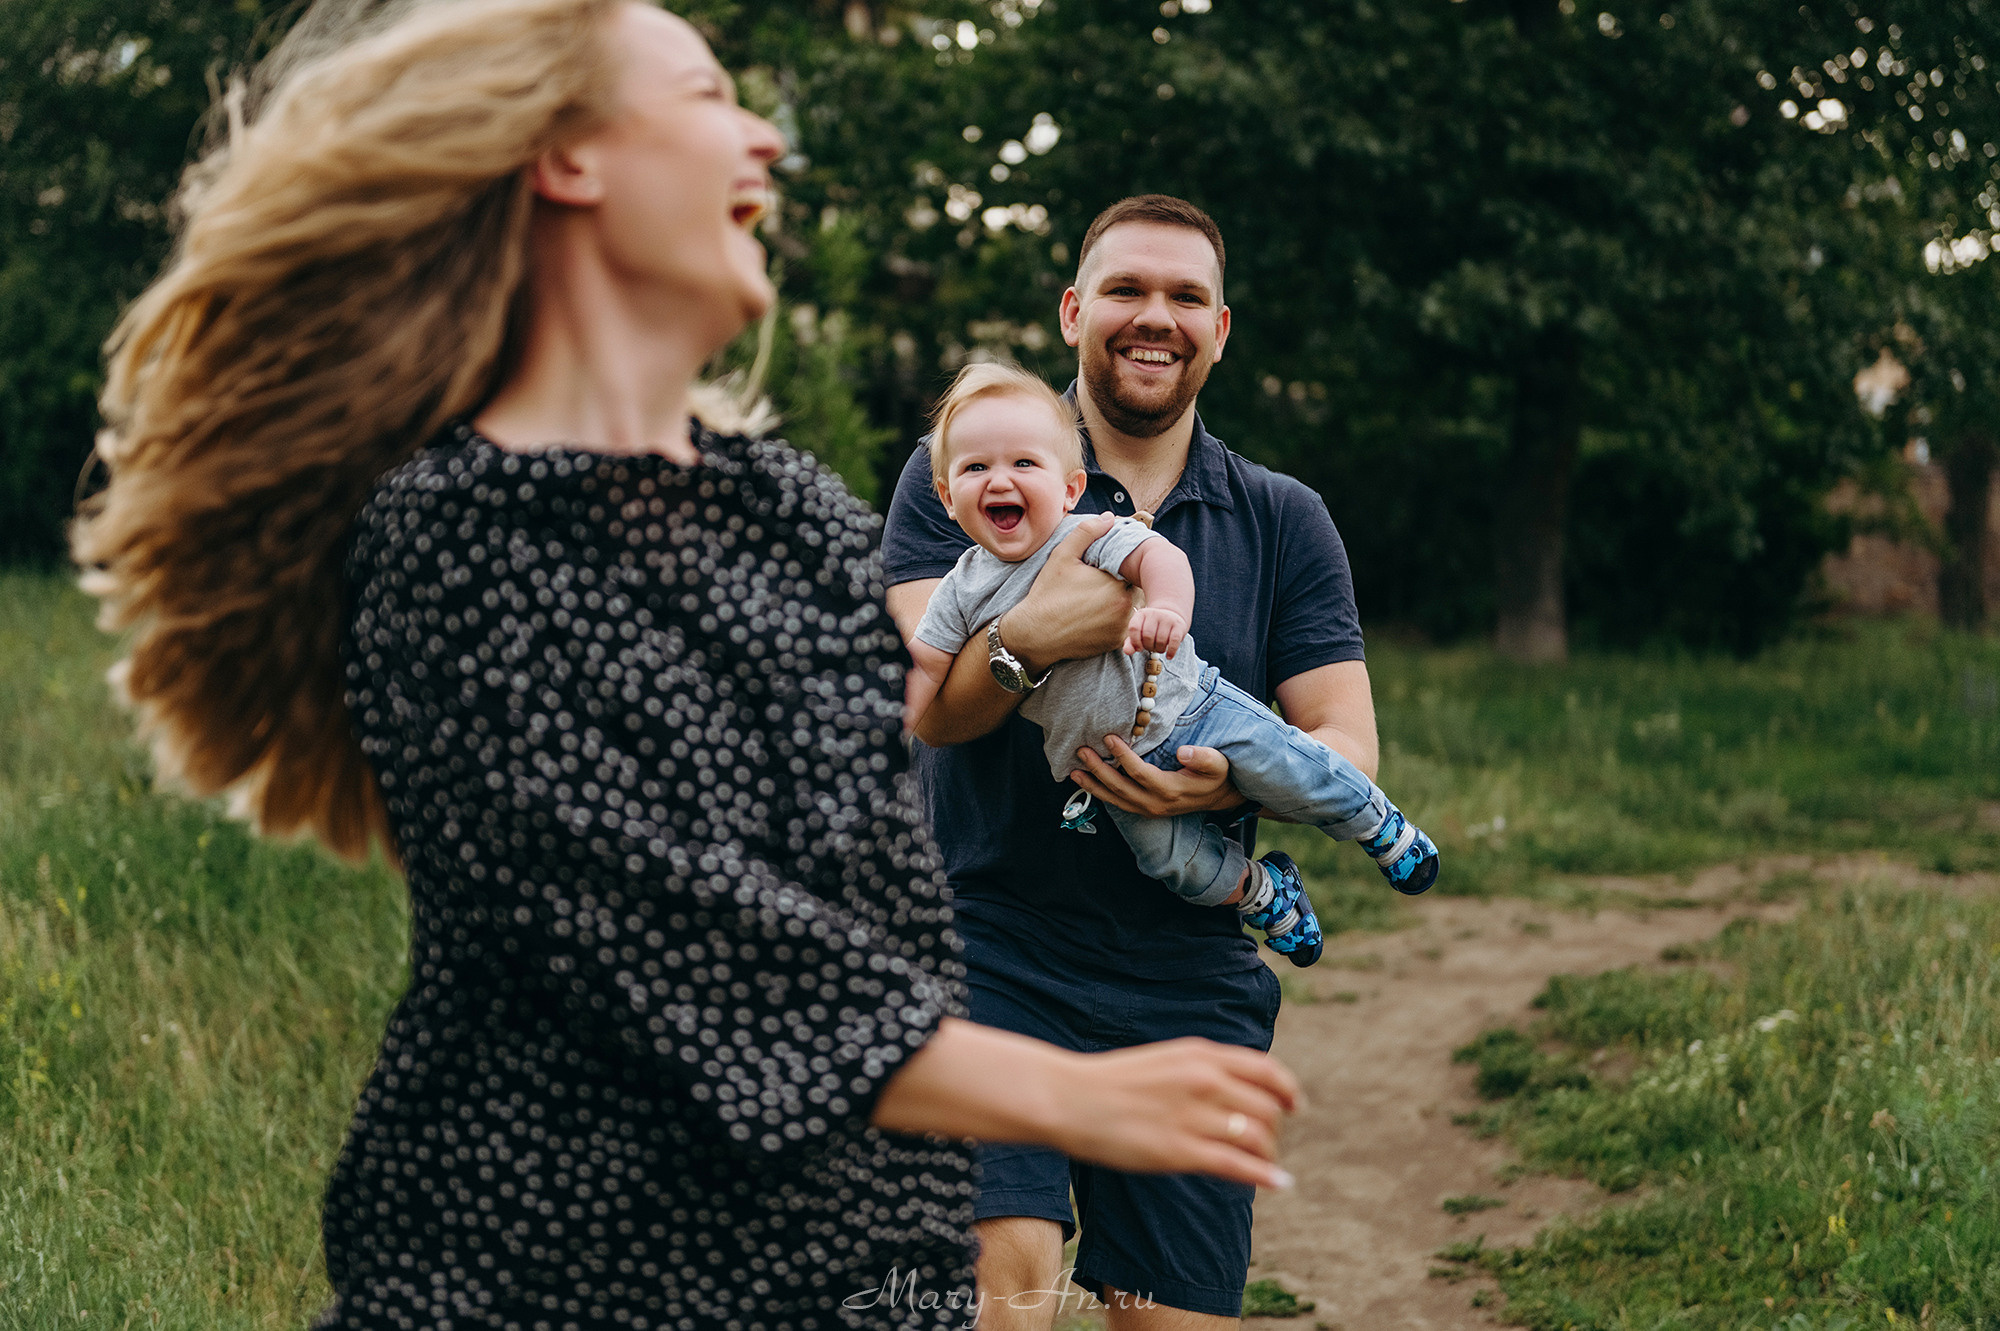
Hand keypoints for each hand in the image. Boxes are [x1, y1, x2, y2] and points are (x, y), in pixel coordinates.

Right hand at [999, 514, 1133, 672]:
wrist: (1035, 634)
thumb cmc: (1048, 593)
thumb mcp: (1062, 556)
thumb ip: (1087, 533)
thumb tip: (1109, 517)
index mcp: (1116, 582)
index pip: (1130, 567)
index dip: (1118, 566)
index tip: (1102, 570)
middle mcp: (1125, 605)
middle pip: (1132, 587)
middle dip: (1120, 584)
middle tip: (1095, 586)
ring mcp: (1122, 626)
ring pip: (1130, 606)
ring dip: (1119, 602)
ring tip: (1094, 602)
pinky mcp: (1116, 642)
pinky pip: (1124, 626)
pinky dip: (1114, 621)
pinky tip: (1094, 618)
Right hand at [1048, 1038, 1300, 1188]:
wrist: (1068, 1097)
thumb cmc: (1111, 1082)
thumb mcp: (1164, 1060)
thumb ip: (1200, 1069)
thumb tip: (1234, 1088)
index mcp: (1199, 1054)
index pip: (1265, 1069)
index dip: (1288, 1090)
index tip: (1295, 1105)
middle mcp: (1203, 1080)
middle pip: (1267, 1108)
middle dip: (1274, 1129)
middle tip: (1266, 1144)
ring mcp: (1192, 1115)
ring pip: (1257, 1137)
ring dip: (1268, 1155)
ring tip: (1263, 1165)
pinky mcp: (1179, 1151)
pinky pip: (1237, 1165)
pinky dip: (1264, 1175)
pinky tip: (1277, 1182)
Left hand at [1071, 737, 1241, 817]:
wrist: (1218, 797)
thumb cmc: (1216, 775)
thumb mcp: (1217, 764)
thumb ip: (1203, 758)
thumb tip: (1184, 751)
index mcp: (1170, 789)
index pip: (1139, 772)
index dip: (1122, 756)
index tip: (1109, 737)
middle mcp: (1155, 803)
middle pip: (1120, 788)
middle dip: (1099, 770)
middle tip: (1082, 752)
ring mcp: (1148, 809)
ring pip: (1115, 799)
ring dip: (1093, 785)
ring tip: (1074, 771)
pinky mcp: (1144, 809)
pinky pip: (1118, 803)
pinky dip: (1101, 794)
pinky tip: (1088, 783)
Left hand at [1123, 606, 1187, 658]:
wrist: (1171, 616)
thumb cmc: (1151, 629)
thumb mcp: (1139, 633)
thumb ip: (1131, 643)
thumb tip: (1127, 652)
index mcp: (1141, 614)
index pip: (1134, 628)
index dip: (1135, 641)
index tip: (1139, 648)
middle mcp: (1154, 613)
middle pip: (1148, 636)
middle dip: (1148, 647)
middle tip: (1151, 648)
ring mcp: (1167, 618)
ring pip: (1161, 640)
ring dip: (1159, 650)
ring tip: (1159, 648)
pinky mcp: (1178, 625)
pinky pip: (1174, 641)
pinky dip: (1171, 651)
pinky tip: (1169, 656)